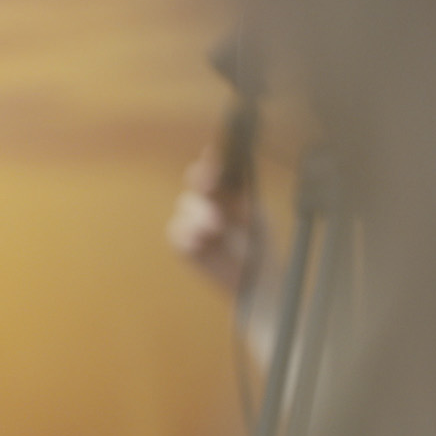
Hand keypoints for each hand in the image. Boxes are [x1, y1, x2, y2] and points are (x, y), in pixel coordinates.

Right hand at [167, 144, 263, 292]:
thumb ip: (239, 193)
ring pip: (186, 207)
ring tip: (215, 229)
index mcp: (228, 189)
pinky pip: (176, 232)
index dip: (211, 161)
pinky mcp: (184, 244)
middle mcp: (208, 201)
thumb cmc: (259, 243)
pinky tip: (200, 242)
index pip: (215, 167)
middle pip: (197, 182)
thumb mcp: (255, 213)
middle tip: (211, 188)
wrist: (255, 278)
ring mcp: (193, 221)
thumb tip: (229, 174)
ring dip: (200, 216)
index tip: (213, 156)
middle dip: (203, 183)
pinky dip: (187, 235)